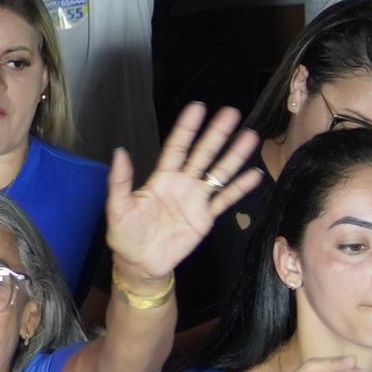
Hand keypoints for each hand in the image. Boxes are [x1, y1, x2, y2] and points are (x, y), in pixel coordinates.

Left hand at [102, 102, 263, 274]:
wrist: (140, 263)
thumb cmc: (126, 234)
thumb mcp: (118, 208)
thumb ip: (120, 181)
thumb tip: (120, 152)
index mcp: (162, 178)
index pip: (176, 147)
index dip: (186, 129)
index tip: (198, 108)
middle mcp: (182, 184)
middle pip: (202, 154)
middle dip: (216, 134)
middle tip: (231, 114)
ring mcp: (196, 200)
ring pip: (218, 173)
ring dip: (233, 156)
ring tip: (249, 137)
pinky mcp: (205, 217)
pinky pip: (225, 200)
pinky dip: (239, 188)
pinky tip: (254, 174)